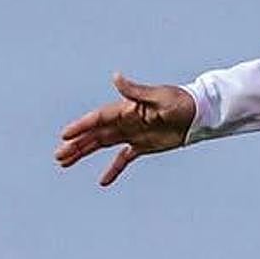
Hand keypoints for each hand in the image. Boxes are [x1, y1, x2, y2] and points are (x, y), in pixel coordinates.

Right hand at [55, 72, 194, 185]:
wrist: (200, 113)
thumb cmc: (181, 101)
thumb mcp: (159, 96)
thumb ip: (135, 91)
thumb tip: (116, 77)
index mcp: (128, 109)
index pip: (99, 118)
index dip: (82, 126)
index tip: (65, 135)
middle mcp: (126, 121)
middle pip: (96, 134)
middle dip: (77, 144)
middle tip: (59, 156)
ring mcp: (134, 133)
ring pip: (103, 145)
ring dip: (85, 153)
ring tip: (65, 163)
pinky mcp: (144, 145)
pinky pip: (124, 159)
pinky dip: (114, 169)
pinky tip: (103, 181)